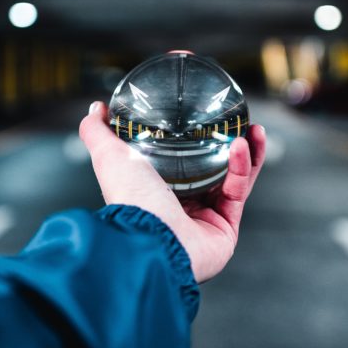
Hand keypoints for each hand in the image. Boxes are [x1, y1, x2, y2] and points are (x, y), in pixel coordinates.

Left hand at [79, 101, 265, 282]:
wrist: (151, 239)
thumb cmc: (129, 201)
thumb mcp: (109, 156)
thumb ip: (98, 131)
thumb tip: (96, 108)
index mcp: (156, 193)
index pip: (180, 163)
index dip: (196, 141)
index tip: (205, 118)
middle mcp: (181, 208)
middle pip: (212, 171)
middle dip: (229, 146)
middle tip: (237, 122)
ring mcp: (205, 219)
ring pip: (233, 180)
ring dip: (245, 153)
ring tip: (252, 129)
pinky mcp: (226, 228)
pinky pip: (238, 192)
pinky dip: (243, 168)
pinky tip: (242, 146)